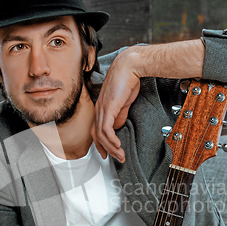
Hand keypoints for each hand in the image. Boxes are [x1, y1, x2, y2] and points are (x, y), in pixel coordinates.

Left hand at [91, 40, 204, 161]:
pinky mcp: (108, 108)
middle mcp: (99, 109)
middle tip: (116, 158)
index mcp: (102, 108)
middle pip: (96, 135)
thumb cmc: (127, 80)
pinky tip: (118, 145)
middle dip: (106, 150)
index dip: (100, 144)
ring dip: (111, 148)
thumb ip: (120, 115)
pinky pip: (106, 129)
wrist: (130, 67)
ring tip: (121, 155)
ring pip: (101, 135)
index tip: (106, 154)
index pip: (96, 130)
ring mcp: (102, 109)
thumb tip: (117, 126)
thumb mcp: (124, 102)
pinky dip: (111, 140)